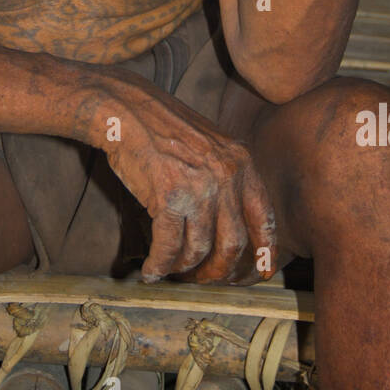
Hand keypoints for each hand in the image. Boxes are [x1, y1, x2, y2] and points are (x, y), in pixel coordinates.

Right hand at [81, 70, 275, 284]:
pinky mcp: (168, 197)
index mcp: (241, 162)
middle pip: (233, 244)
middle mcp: (225, 176)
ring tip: (172, 270)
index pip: (263, 218)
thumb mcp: (210, 144)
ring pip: (199, 249)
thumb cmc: (163, 128)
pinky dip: (159, 265)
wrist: (126, 110)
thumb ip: (227, 177)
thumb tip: (231, 224)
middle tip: (207, 279)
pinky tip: (151, 270)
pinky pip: (168, 246)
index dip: (264, 252)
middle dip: (220, 270)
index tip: (260, 272)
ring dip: (184, 268)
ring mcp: (198, 187)